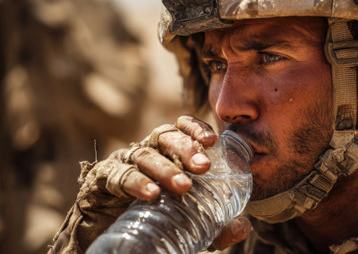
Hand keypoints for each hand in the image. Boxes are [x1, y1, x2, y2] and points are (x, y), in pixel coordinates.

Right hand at [50, 115, 250, 252]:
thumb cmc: (155, 219)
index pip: (181, 129)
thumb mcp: (191, 222)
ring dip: (165, 167)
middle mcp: (146, 152)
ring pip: (144, 154)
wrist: (117, 241)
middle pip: (165, 136)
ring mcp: (124, 163)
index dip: (195, 129)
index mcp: (167, 154)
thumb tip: (244, 227)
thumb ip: (215, 223)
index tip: (212, 140)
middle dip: (185, 147)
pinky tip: (152, 194)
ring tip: (183, 186)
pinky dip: (135, 182)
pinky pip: (119, 174)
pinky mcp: (102, 180)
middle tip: (203, 166)